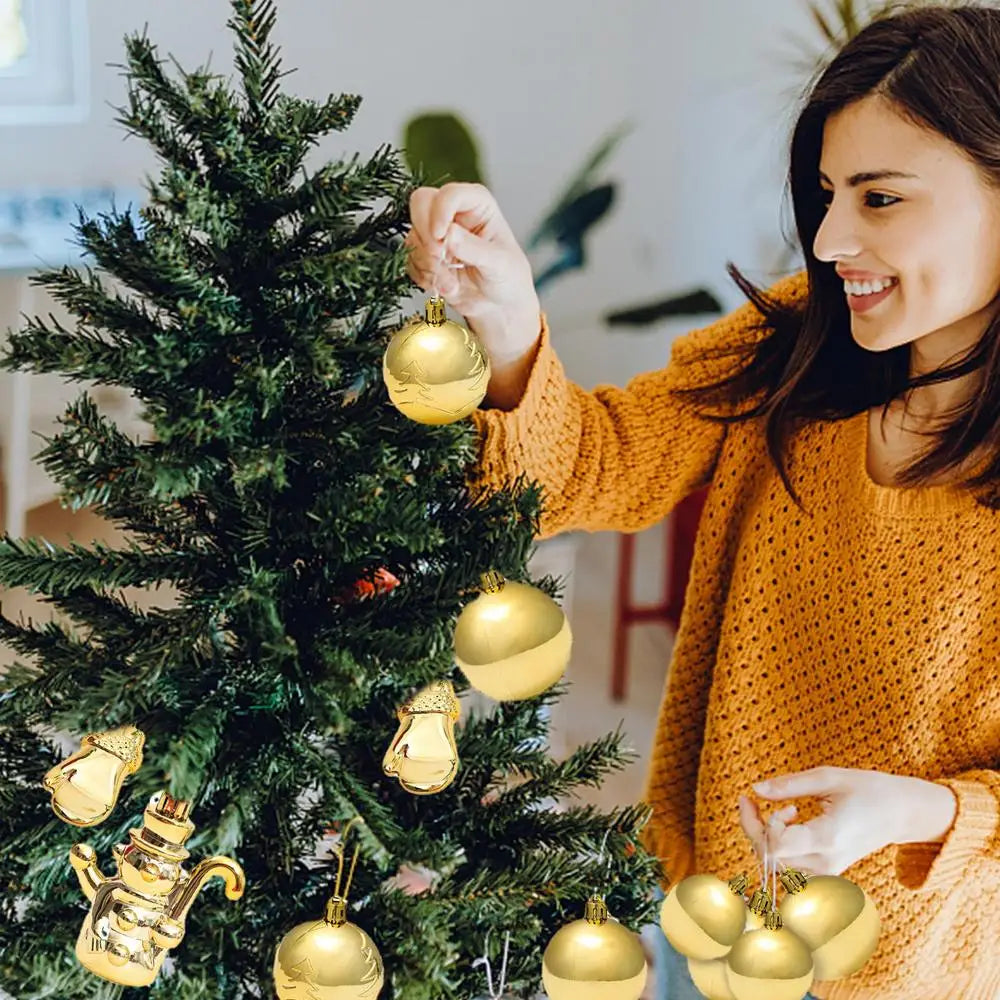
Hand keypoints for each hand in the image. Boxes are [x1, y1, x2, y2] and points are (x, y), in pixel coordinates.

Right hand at [406, 183, 540, 363]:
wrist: (500, 308)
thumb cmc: (508, 279)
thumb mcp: (499, 264)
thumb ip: (474, 248)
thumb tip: (449, 234)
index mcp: (477, 205)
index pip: (450, 194)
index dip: (440, 212)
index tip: (441, 236)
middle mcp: (454, 214)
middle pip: (420, 203)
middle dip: (426, 235)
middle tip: (440, 258)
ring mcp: (437, 234)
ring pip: (413, 236)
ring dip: (428, 264)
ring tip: (451, 283)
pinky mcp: (425, 256)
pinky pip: (410, 261)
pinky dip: (423, 277)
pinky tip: (445, 287)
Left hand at [737, 766, 957, 875]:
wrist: (902, 814)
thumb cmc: (868, 790)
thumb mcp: (828, 777)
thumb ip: (789, 784)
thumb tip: (755, 789)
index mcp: (828, 837)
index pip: (776, 846)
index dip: (760, 824)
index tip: (764, 800)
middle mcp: (826, 862)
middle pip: (770, 859)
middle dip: (752, 830)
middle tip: (752, 802)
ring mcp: (828, 872)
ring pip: (776, 868)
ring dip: (763, 840)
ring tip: (774, 813)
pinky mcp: (828, 874)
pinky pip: (789, 871)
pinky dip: (777, 851)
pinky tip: (786, 829)